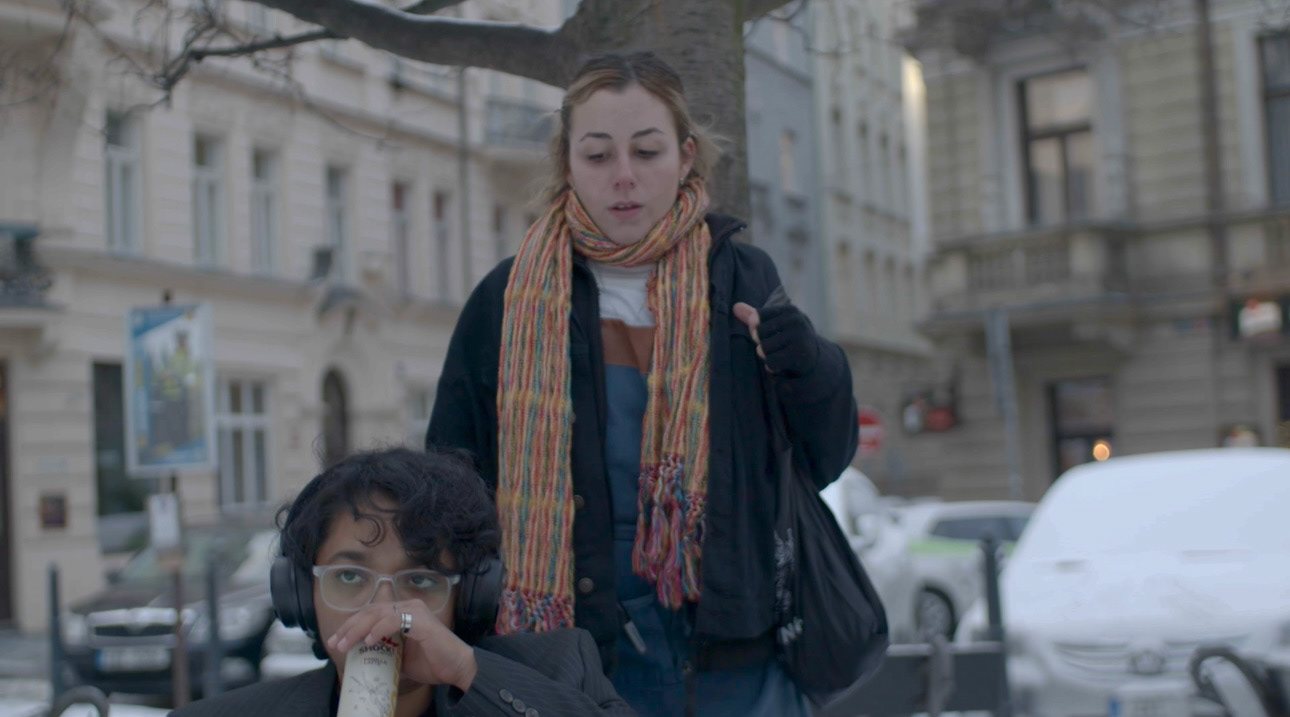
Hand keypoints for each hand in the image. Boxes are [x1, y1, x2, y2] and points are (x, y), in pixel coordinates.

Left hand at [327, 600, 477, 691]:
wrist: (456, 669)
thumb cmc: (431, 663)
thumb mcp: (400, 656)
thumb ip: (384, 649)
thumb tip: (360, 655)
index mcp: (403, 612)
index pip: (371, 613)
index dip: (351, 625)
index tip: (336, 641)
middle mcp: (409, 606)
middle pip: (371, 611)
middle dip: (349, 627)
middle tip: (335, 643)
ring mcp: (415, 611)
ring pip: (378, 614)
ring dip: (358, 629)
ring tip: (346, 644)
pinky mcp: (421, 621)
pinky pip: (394, 620)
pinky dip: (378, 629)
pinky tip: (369, 641)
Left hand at [732, 302, 819, 376]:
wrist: (811, 357)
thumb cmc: (787, 337)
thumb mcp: (773, 324)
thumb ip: (754, 316)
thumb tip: (734, 306)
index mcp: (789, 310)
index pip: (757, 317)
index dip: (756, 329)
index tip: (769, 333)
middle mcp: (796, 321)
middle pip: (758, 334)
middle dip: (762, 343)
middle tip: (776, 346)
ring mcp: (799, 339)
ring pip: (763, 349)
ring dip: (766, 355)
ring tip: (779, 354)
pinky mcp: (799, 356)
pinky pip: (770, 362)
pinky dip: (771, 366)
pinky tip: (780, 364)